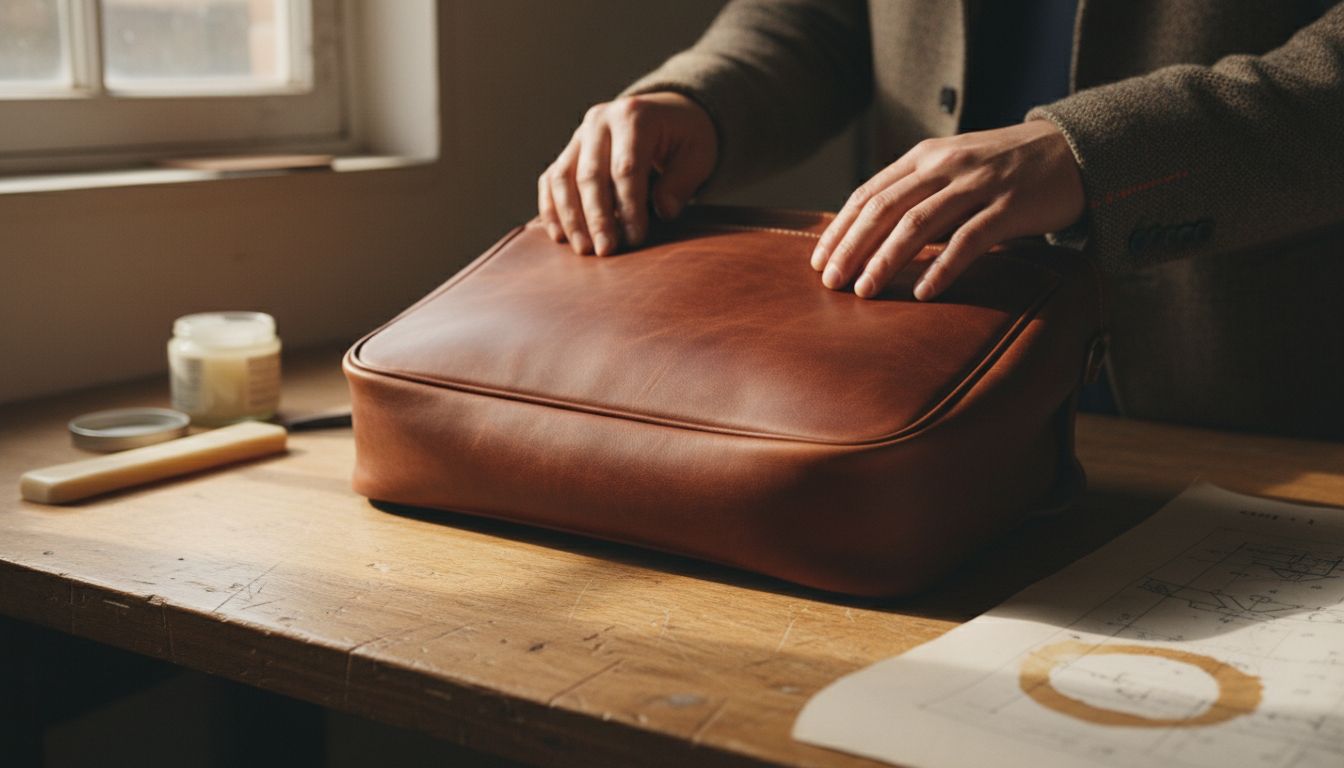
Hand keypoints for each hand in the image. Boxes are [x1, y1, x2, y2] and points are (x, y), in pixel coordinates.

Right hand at [539, 92, 717, 255]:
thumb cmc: (684, 137)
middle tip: (606, 251)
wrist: (666, 114)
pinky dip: (552, 208)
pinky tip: (560, 236)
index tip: (636, 239)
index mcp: (634, 116)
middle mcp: (600, 120)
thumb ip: (681, 183)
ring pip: (563, 178)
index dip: (629, 207)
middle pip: (590, 174)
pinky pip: (551, 180)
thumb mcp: (697, 154)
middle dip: (597, 217)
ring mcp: (579, 135)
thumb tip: (663, 211)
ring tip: (583, 249)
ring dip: (571, 217)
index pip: (625, 168)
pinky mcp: (569, 151)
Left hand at [810, 120, 1084, 300]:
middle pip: (884, 209)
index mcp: (924, 156)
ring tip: (864, 291)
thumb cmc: (1004, 169)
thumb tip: (868, 237)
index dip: (839, 229)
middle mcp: (945, 166)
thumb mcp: (953, 168)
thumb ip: (916, 193)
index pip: (868, 194)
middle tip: (830, 283)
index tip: (818, 262)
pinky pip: (969, 240)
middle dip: (852, 248)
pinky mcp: (1011, 206)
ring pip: (919, 224)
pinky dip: (944, 268)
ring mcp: (979, 184)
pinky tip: (925, 294)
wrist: (1073, 150)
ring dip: (886, 260)